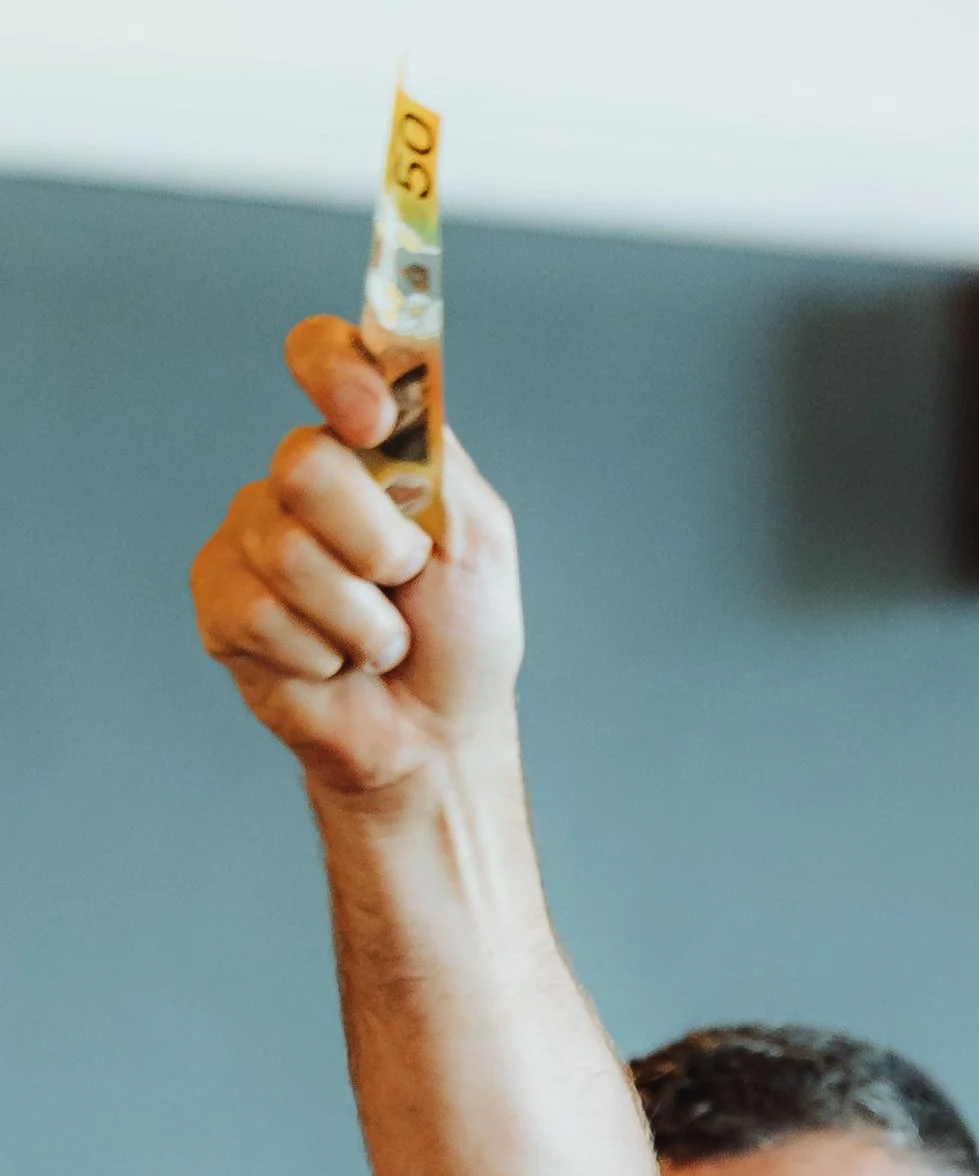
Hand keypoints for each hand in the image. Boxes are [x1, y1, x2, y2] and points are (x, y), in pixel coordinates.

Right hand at [191, 317, 524, 798]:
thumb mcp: (480, 540)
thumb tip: (390, 396)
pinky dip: (320, 653)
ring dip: (362, 618)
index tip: (374, 418)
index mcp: (365, 450)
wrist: (434, 735)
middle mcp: (300, 482)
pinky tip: (333, 665)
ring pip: (289, 552)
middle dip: (379, 546)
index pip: (323, 358)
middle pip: (305, 465)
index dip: (336, 371)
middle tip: (404, 584)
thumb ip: (438, 461)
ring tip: (379, 642)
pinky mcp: (221, 601)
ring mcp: (252, 538)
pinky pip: (260, 611)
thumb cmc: (460, 639)